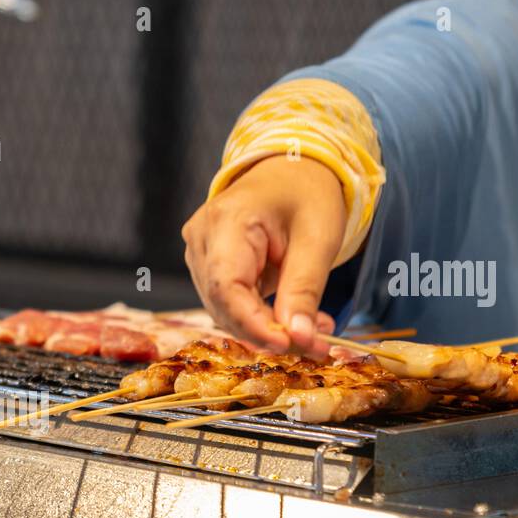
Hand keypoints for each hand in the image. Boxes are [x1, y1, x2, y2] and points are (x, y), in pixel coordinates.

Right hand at [181, 154, 346, 356]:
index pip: (227, 287)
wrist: (291, 171)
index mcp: (226, 221)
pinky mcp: (207, 267)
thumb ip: (305, 289)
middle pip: (223, 305)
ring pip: (224, 311)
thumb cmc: (306, 193)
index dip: (254, 324)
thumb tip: (299, 338)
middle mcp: (202, 238)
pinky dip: (260, 320)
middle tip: (315, 346)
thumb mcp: (318, 238)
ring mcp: (199, 253)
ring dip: (266, 330)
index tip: (289, 345)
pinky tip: (292, 320)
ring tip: (311, 332)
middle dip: (267, 333)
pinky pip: (228, 305)